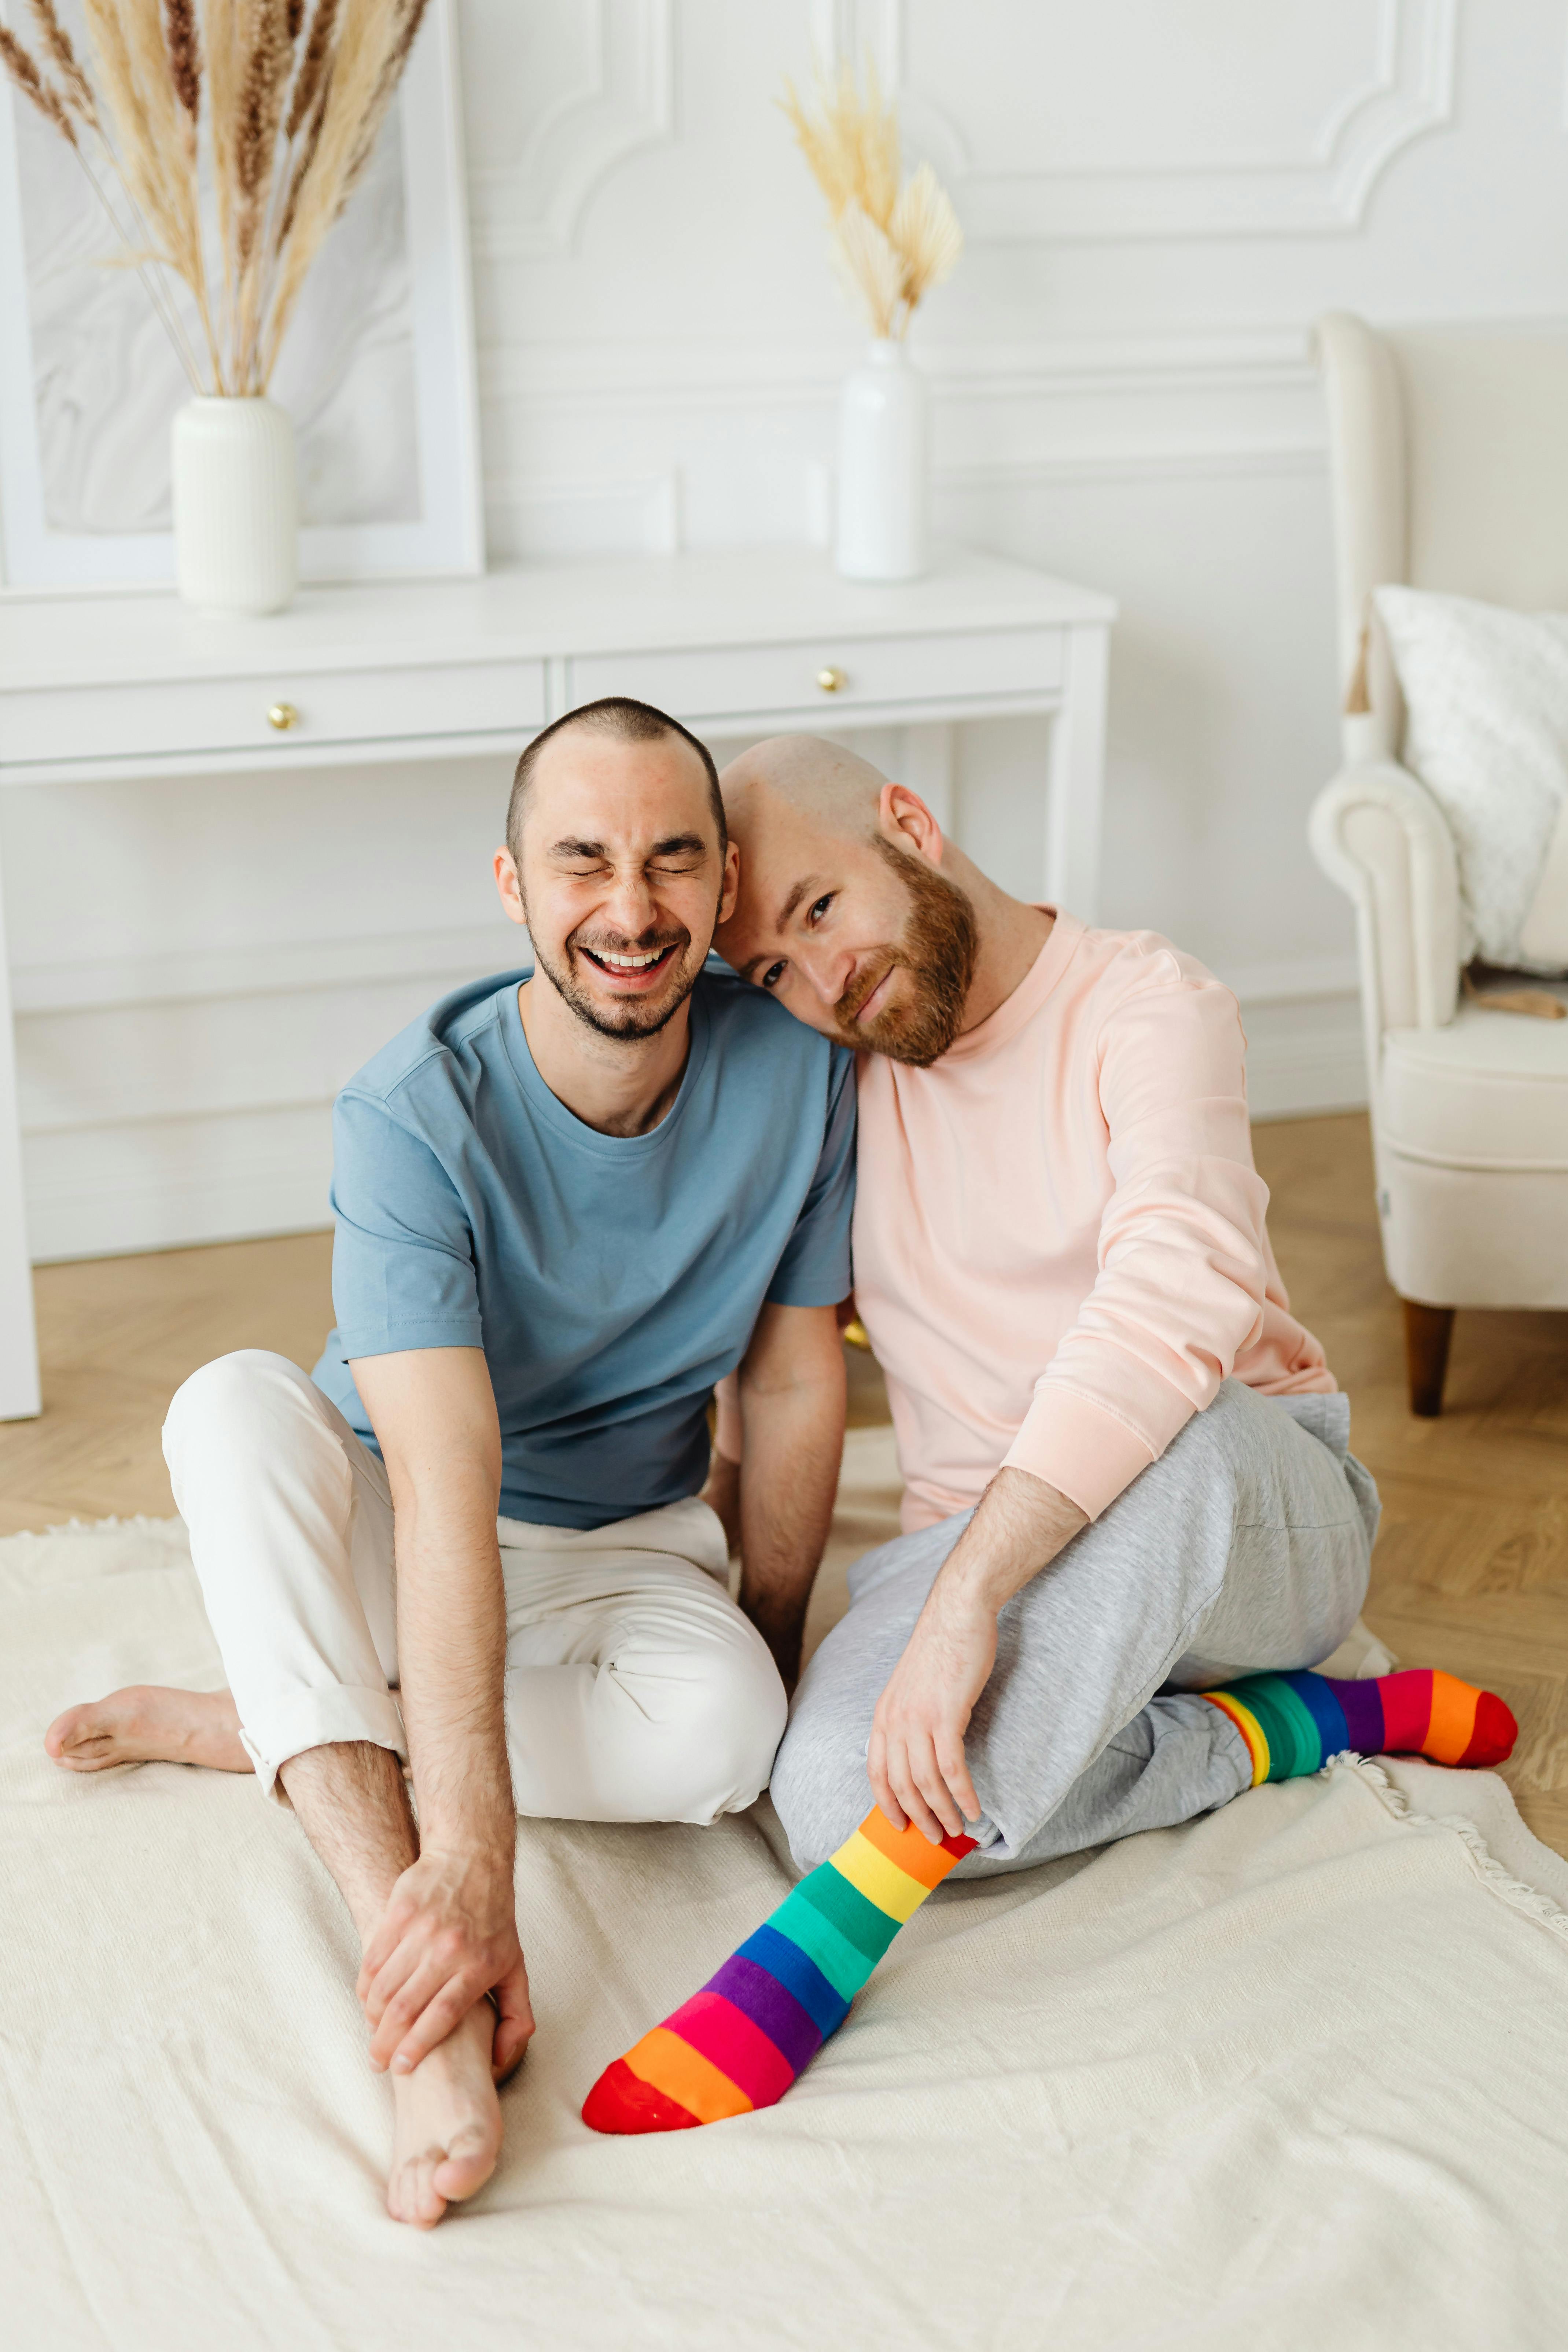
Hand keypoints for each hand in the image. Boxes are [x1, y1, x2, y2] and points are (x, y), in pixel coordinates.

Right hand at [357, 1845, 534, 2079]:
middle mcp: (449, 1949)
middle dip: (385, 2043)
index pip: (442, 2016)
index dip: (417, 2046)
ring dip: (373, 2017)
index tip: (401, 2068)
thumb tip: (500, 2061)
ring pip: (384, 1986)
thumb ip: (516, 2016)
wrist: (473, 1861)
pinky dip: (365, 1986)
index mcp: (478, 1967)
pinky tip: (368, 1999)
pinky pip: (373, 1960)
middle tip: (377, 2062)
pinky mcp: (399, 1913)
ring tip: (374, 2033)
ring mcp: (422, 1929)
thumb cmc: (495, 1921)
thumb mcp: (515, 1967)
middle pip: (406, 2007)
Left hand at [867, 1575, 996, 1842]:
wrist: (957, 1613)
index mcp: (883, 1714)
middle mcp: (894, 1720)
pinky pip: (952, 1768)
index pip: (875, 1771)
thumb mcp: (912, 1686)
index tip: (899, 1825)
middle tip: (935, 1838)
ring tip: (957, 1830)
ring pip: (926, 1781)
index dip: (886, 1803)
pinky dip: (963, 1794)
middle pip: (900, 1784)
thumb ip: (909, 1716)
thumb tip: (917, 1748)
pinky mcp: (947, 1714)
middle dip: (918, 1817)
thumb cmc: (941, 1648)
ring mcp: (919, 1718)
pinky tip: (974, 1809)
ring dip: (942, 1812)